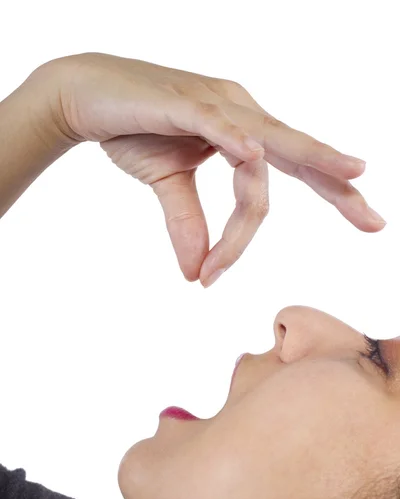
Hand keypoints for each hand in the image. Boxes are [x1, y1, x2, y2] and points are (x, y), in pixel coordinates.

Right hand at [38, 52, 384, 286]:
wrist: (84, 97)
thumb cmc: (132, 130)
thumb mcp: (166, 184)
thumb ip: (188, 223)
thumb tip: (197, 273)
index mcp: (241, 130)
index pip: (286, 171)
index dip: (280, 219)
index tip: (218, 273)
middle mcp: (239, 111)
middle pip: (299, 151)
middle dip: (340, 186)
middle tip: (375, 220)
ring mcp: (215, 102)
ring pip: (268, 140)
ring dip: (311, 160)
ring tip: (355, 175)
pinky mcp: (181, 101)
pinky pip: (213, 121)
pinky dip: (233, 140)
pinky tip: (253, 155)